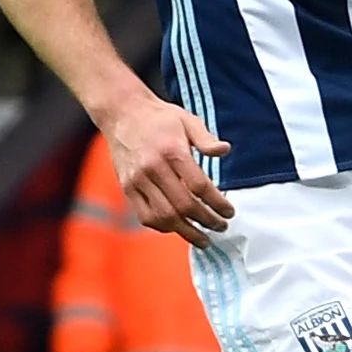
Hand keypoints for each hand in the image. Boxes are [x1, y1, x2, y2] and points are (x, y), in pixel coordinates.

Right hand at [102, 92, 232, 245]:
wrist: (122, 113)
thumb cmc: (158, 118)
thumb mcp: (187, 120)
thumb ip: (206, 139)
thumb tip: (224, 150)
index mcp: (172, 151)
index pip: (199, 187)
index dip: (217, 204)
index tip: (229, 212)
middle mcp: (153, 168)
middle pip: (184, 205)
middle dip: (206, 221)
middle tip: (220, 227)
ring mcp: (137, 180)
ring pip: (164, 216)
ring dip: (187, 231)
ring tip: (203, 238)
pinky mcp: (127, 188)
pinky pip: (145, 216)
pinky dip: (163, 227)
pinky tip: (178, 229)